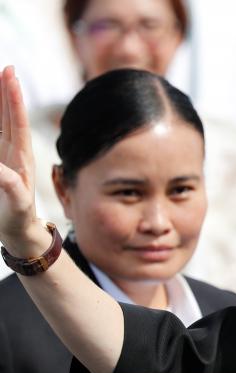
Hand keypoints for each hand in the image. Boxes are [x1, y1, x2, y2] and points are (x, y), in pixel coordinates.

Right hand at [0, 66, 36, 243]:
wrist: (17, 231)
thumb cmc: (17, 217)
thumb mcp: (15, 201)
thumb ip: (9, 185)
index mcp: (22, 157)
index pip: (16, 122)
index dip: (13, 99)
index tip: (10, 76)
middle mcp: (14, 152)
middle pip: (8, 115)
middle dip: (6, 92)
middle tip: (7, 67)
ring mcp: (3, 156)